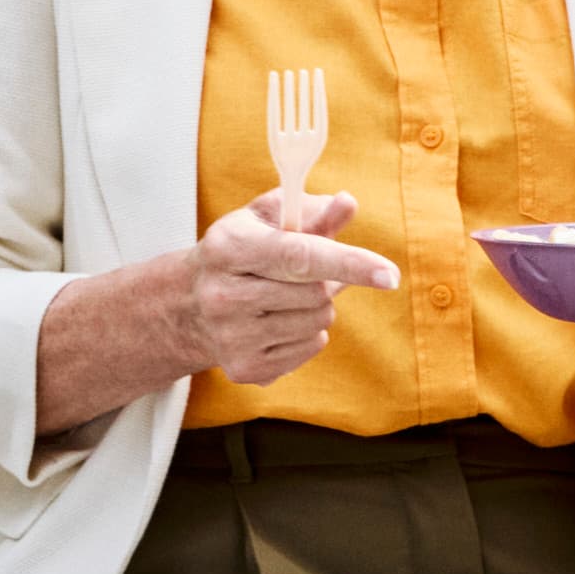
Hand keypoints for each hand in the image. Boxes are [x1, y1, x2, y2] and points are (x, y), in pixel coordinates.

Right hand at [29, 186, 407, 434]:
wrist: (186, 306)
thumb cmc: (239, 252)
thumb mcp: (264, 219)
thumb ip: (309, 210)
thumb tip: (347, 203)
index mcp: (229, 248)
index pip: (298, 256)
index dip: (347, 262)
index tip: (388, 274)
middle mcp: (224, 296)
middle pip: (315, 293)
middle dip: (324, 281)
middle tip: (302, 273)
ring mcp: (232, 338)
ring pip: (318, 321)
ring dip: (316, 306)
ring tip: (285, 296)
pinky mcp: (245, 369)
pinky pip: (310, 347)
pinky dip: (306, 331)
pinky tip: (276, 321)